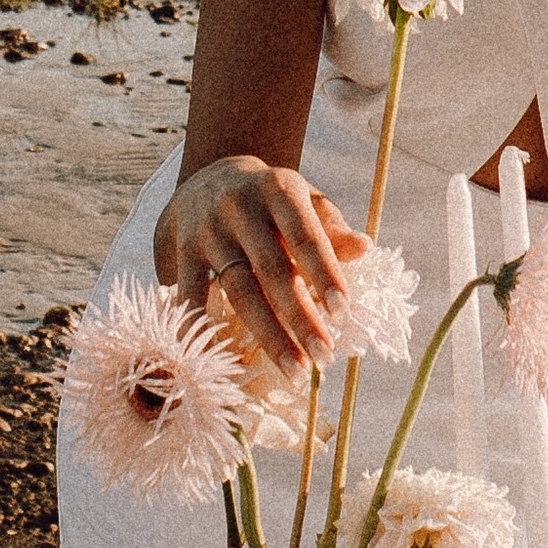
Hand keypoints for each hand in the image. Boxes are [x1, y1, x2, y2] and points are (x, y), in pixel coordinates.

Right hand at [156, 155, 367, 372]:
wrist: (209, 177)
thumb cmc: (271, 200)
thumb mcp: (303, 199)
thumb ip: (331, 226)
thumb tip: (364, 248)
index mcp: (279, 189)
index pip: (305, 236)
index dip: (324, 274)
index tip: (342, 313)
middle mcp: (240, 207)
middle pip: (272, 270)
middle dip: (300, 317)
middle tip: (324, 357)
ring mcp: (209, 230)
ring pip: (239, 289)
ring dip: (268, 334)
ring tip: (294, 370)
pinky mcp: (183, 250)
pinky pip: (192, 294)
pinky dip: (205, 327)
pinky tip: (225, 361)